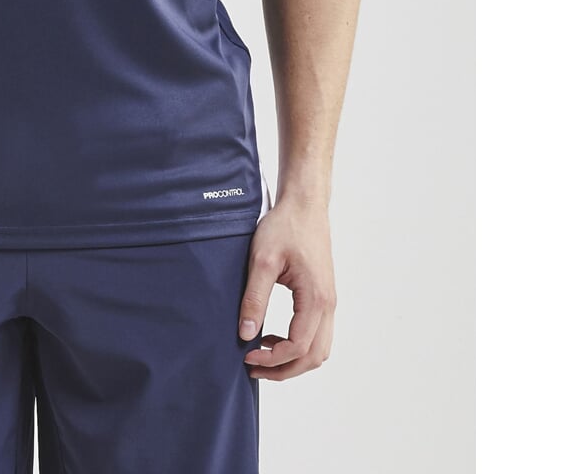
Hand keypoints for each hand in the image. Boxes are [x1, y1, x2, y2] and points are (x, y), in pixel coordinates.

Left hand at [238, 198, 335, 380]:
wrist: (304, 205)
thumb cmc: (284, 227)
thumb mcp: (262, 260)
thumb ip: (254, 298)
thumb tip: (246, 334)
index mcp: (316, 298)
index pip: (298, 346)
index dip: (272, 359)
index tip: (246, 354)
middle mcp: (328, 305)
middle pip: (314, 356)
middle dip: (284, 369)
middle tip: (253, 367)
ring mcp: (328, 302)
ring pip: (319, 349)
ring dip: (293, 360)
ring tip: (262, 354)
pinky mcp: (323, 297)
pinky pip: (318, 334)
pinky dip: (299, 346)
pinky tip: (274, 337)